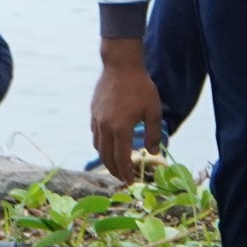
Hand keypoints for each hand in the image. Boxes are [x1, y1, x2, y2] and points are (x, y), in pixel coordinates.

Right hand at [90, 43, 164, 182]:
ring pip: (98, 145)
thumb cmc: (140, 88)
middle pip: (105, 155)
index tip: (131, 182)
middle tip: (122, 178)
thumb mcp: (153, 112)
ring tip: (115, 164)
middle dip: (114, 169)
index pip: (120, 158)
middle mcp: (105, 126)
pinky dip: (101, 143)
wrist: (120, 65)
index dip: (126, 173)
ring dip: (106, 157)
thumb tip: (152, 152)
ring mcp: (96, 118)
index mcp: (120, 128)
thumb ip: (153, 134)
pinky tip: (109, 143)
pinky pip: (95, 133)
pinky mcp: (93, 111)